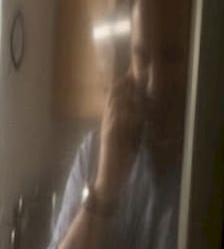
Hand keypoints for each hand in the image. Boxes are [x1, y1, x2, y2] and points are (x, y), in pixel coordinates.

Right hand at [95, 73, 145, 197]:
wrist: (108, 179)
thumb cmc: (119, 159)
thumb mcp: (128, 138)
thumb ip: (130, 125)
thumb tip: (140, 112)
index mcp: (112, 122)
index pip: (116, 99)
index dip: (123, 86)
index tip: (133, 71)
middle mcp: (108, 124)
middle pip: (114, 99)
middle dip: (123, 85)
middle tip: (132, 69)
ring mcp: (108, 131)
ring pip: (114, 108)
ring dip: (122, 95)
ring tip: (130, 82)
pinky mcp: (111, 140)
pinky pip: (116, 124)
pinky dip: (122, 114)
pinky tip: (129, 107)